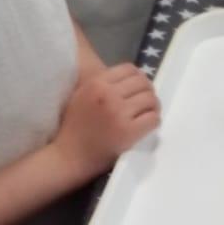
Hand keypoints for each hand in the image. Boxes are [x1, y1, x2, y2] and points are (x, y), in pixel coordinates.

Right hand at [54, 63, 160, 177]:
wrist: (69, 155)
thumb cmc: (74, 126)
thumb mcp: (82, 95)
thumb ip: (103, 83)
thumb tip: (132, 77)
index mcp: (96, 83)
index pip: (130, 69)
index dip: (138, 77)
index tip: (137, 88)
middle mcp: (108, 95)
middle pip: (143, 83)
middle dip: (148, 91)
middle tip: (146, 102)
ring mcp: (119, 113)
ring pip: (151, 99)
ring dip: (153, 106)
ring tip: (148, 113)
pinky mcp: (128, 132)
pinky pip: (153, 119)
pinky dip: (154, 120)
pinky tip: (147, 125)